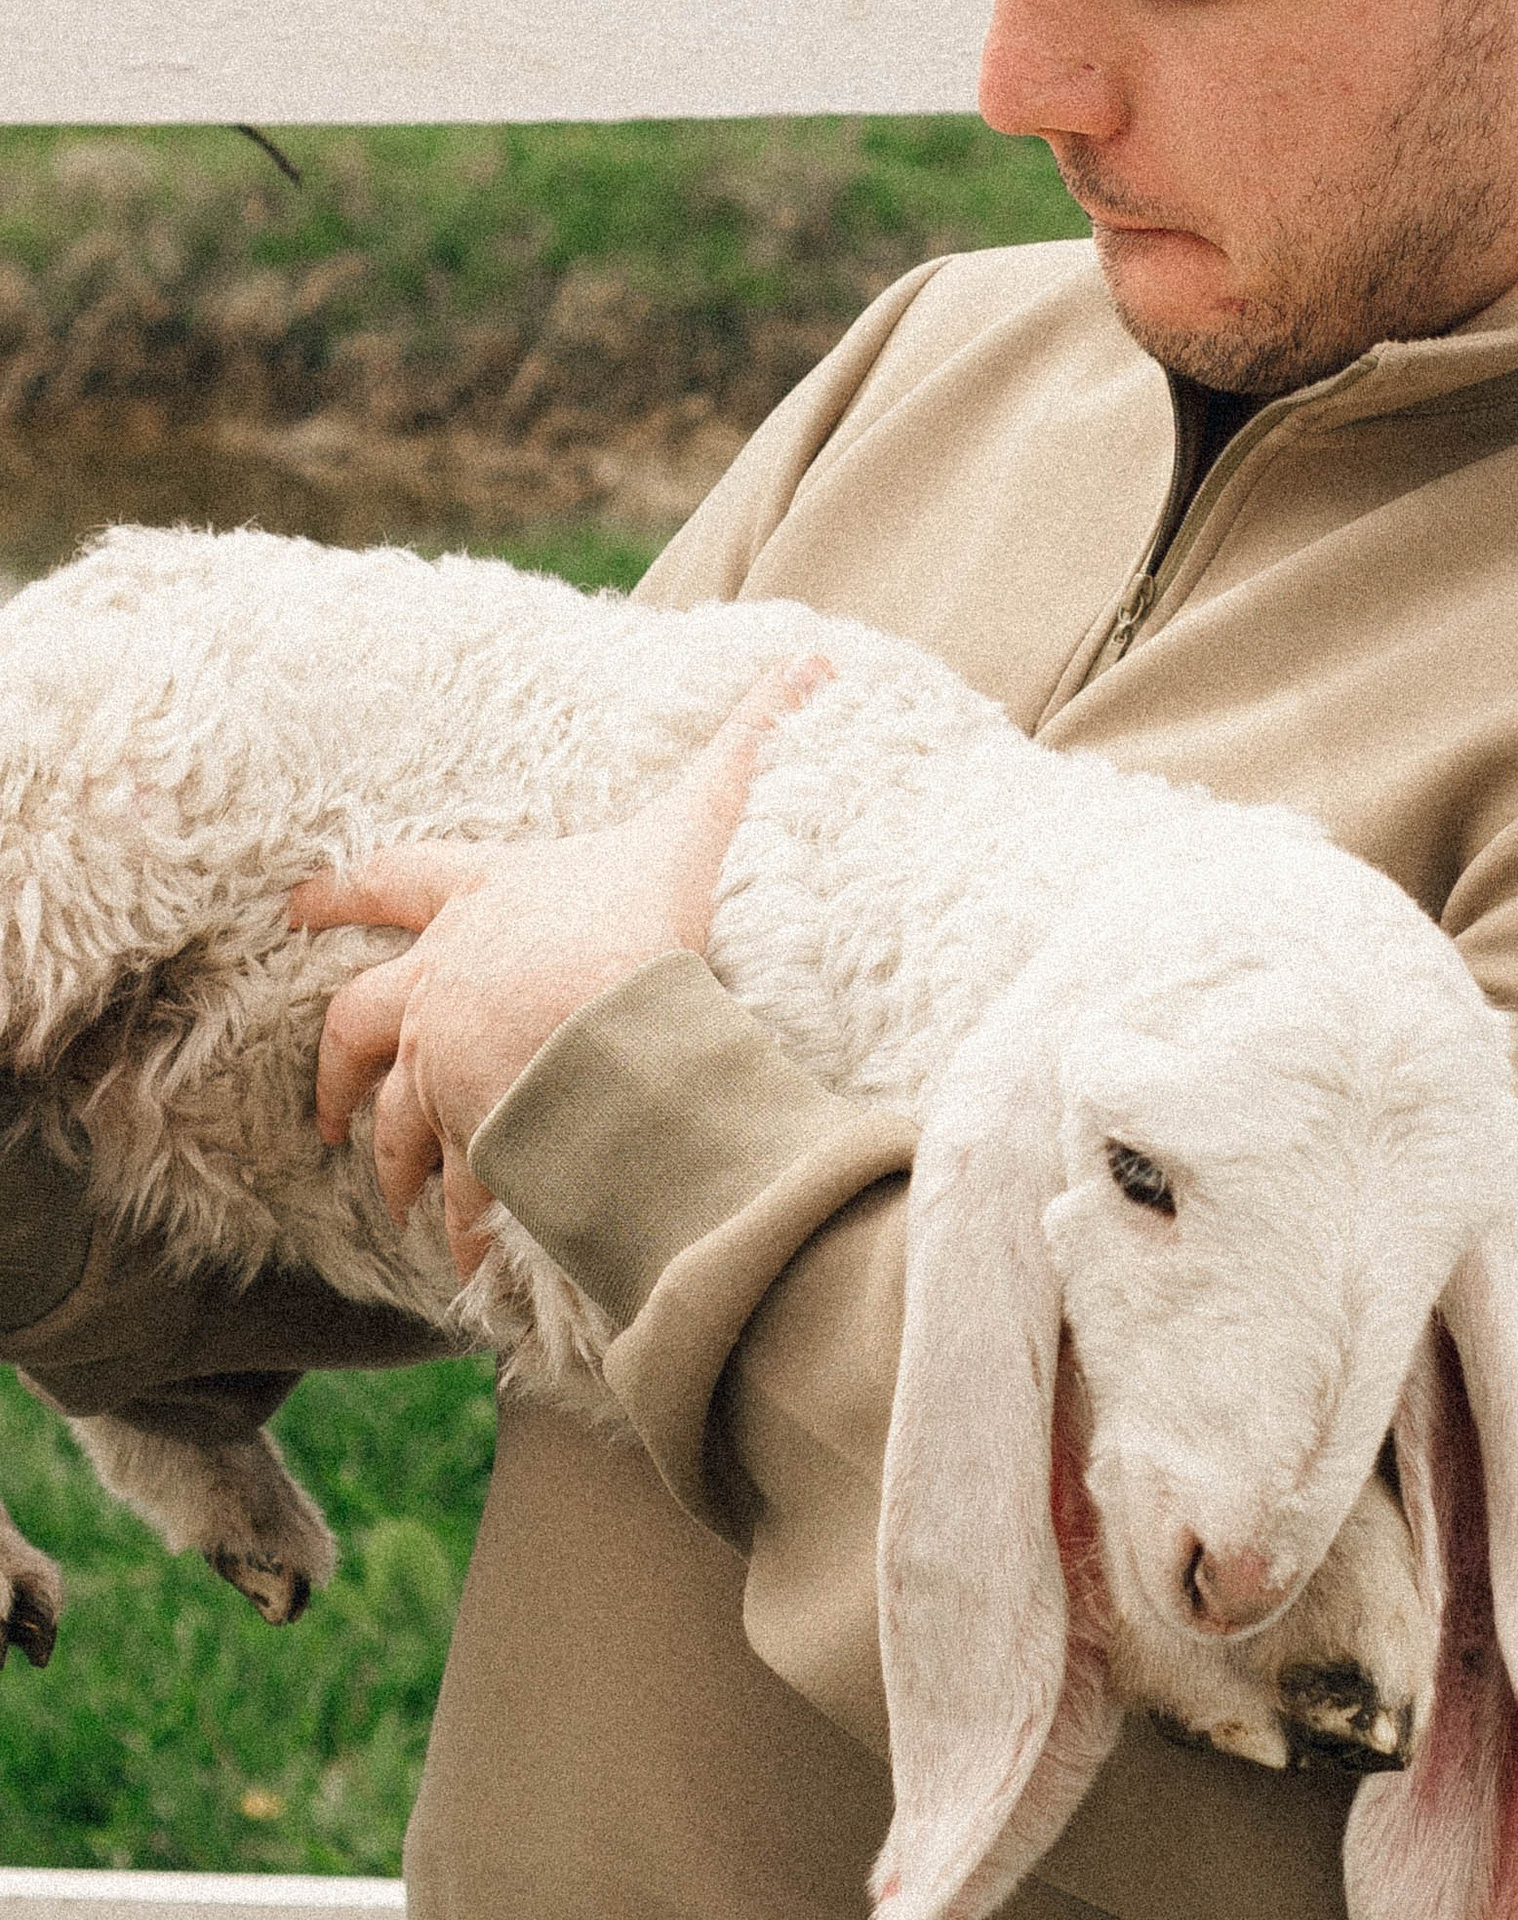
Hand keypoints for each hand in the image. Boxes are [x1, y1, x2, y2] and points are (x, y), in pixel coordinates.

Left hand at [289, 654, 830, 1276]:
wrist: (625, 1022)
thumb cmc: (650, 916)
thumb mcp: (700, 815)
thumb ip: (754, 741)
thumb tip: (819, 662)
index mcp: (482, 898)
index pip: (391, 881)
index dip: (345, 891)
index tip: (297, 906)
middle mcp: (442, 983)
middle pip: (358, 1019)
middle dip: (339, 1061)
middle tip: (326, 1106)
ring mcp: (447, 1064)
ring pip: (393, 1117)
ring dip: (394, 1155)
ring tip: (399, 1195)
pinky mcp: (474, 1134)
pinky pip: (459, 1186)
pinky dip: (465, 1219)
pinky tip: (474, 1257)